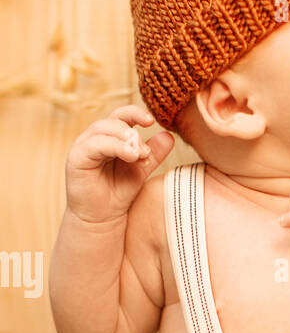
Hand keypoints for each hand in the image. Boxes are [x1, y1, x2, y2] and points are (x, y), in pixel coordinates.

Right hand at [64, 105, 174, 223]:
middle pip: (113, 119)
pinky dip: (114, 146)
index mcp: (110, 137)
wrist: (102, 218)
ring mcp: (84, 145)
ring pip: (103, 129)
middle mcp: (95, 137)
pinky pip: (94, 144)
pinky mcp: (76, 157)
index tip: (151, 121)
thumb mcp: (141, 169)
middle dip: (133, 132)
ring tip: (140, 155)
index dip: (136, 114)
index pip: (122, 116)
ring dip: (125, 139)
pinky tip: (130, 156)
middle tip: (146, 151)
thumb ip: (154, 153)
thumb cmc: (118, 192)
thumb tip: (169, 136)